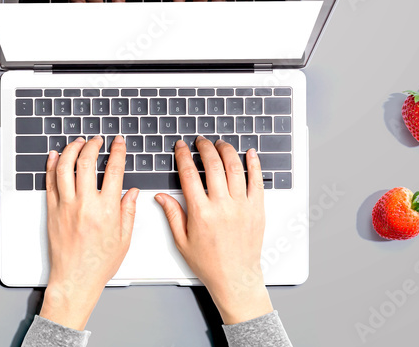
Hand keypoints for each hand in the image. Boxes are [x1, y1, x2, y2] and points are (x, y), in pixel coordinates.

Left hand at [39, 136, 138, 330]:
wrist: (75, 279)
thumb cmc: (98, 264)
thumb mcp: (124, 238)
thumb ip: (129, 212)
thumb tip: (132, 192)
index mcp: (107, 210)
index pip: (114, 170)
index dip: (117, 152)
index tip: (119, 143)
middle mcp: (85, 204)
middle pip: (87, 162)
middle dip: (93, 145)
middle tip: (98, 140)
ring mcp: (66, 206)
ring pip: (65, 167)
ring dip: (72, 150)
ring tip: (78, 142)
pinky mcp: (52, 211)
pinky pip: (50, 182)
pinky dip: (52, 165)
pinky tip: (56, 156)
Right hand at [155, 136, 272, 324]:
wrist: (235, 277)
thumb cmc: (209, 263)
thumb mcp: (182, 241)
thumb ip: (173, 214)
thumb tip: (161, 196)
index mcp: (201, 213)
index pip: (189, 175)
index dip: (183, 156)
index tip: (181, 147)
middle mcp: (222, 206)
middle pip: (213, 165)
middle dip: (205, 148)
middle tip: (200, 141)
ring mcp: (242, 206)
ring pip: (235, 168)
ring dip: (226, 151)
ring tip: (220, 144)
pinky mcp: (257, 209)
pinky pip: (257, 181)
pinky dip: (254, 164)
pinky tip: (250, 153)